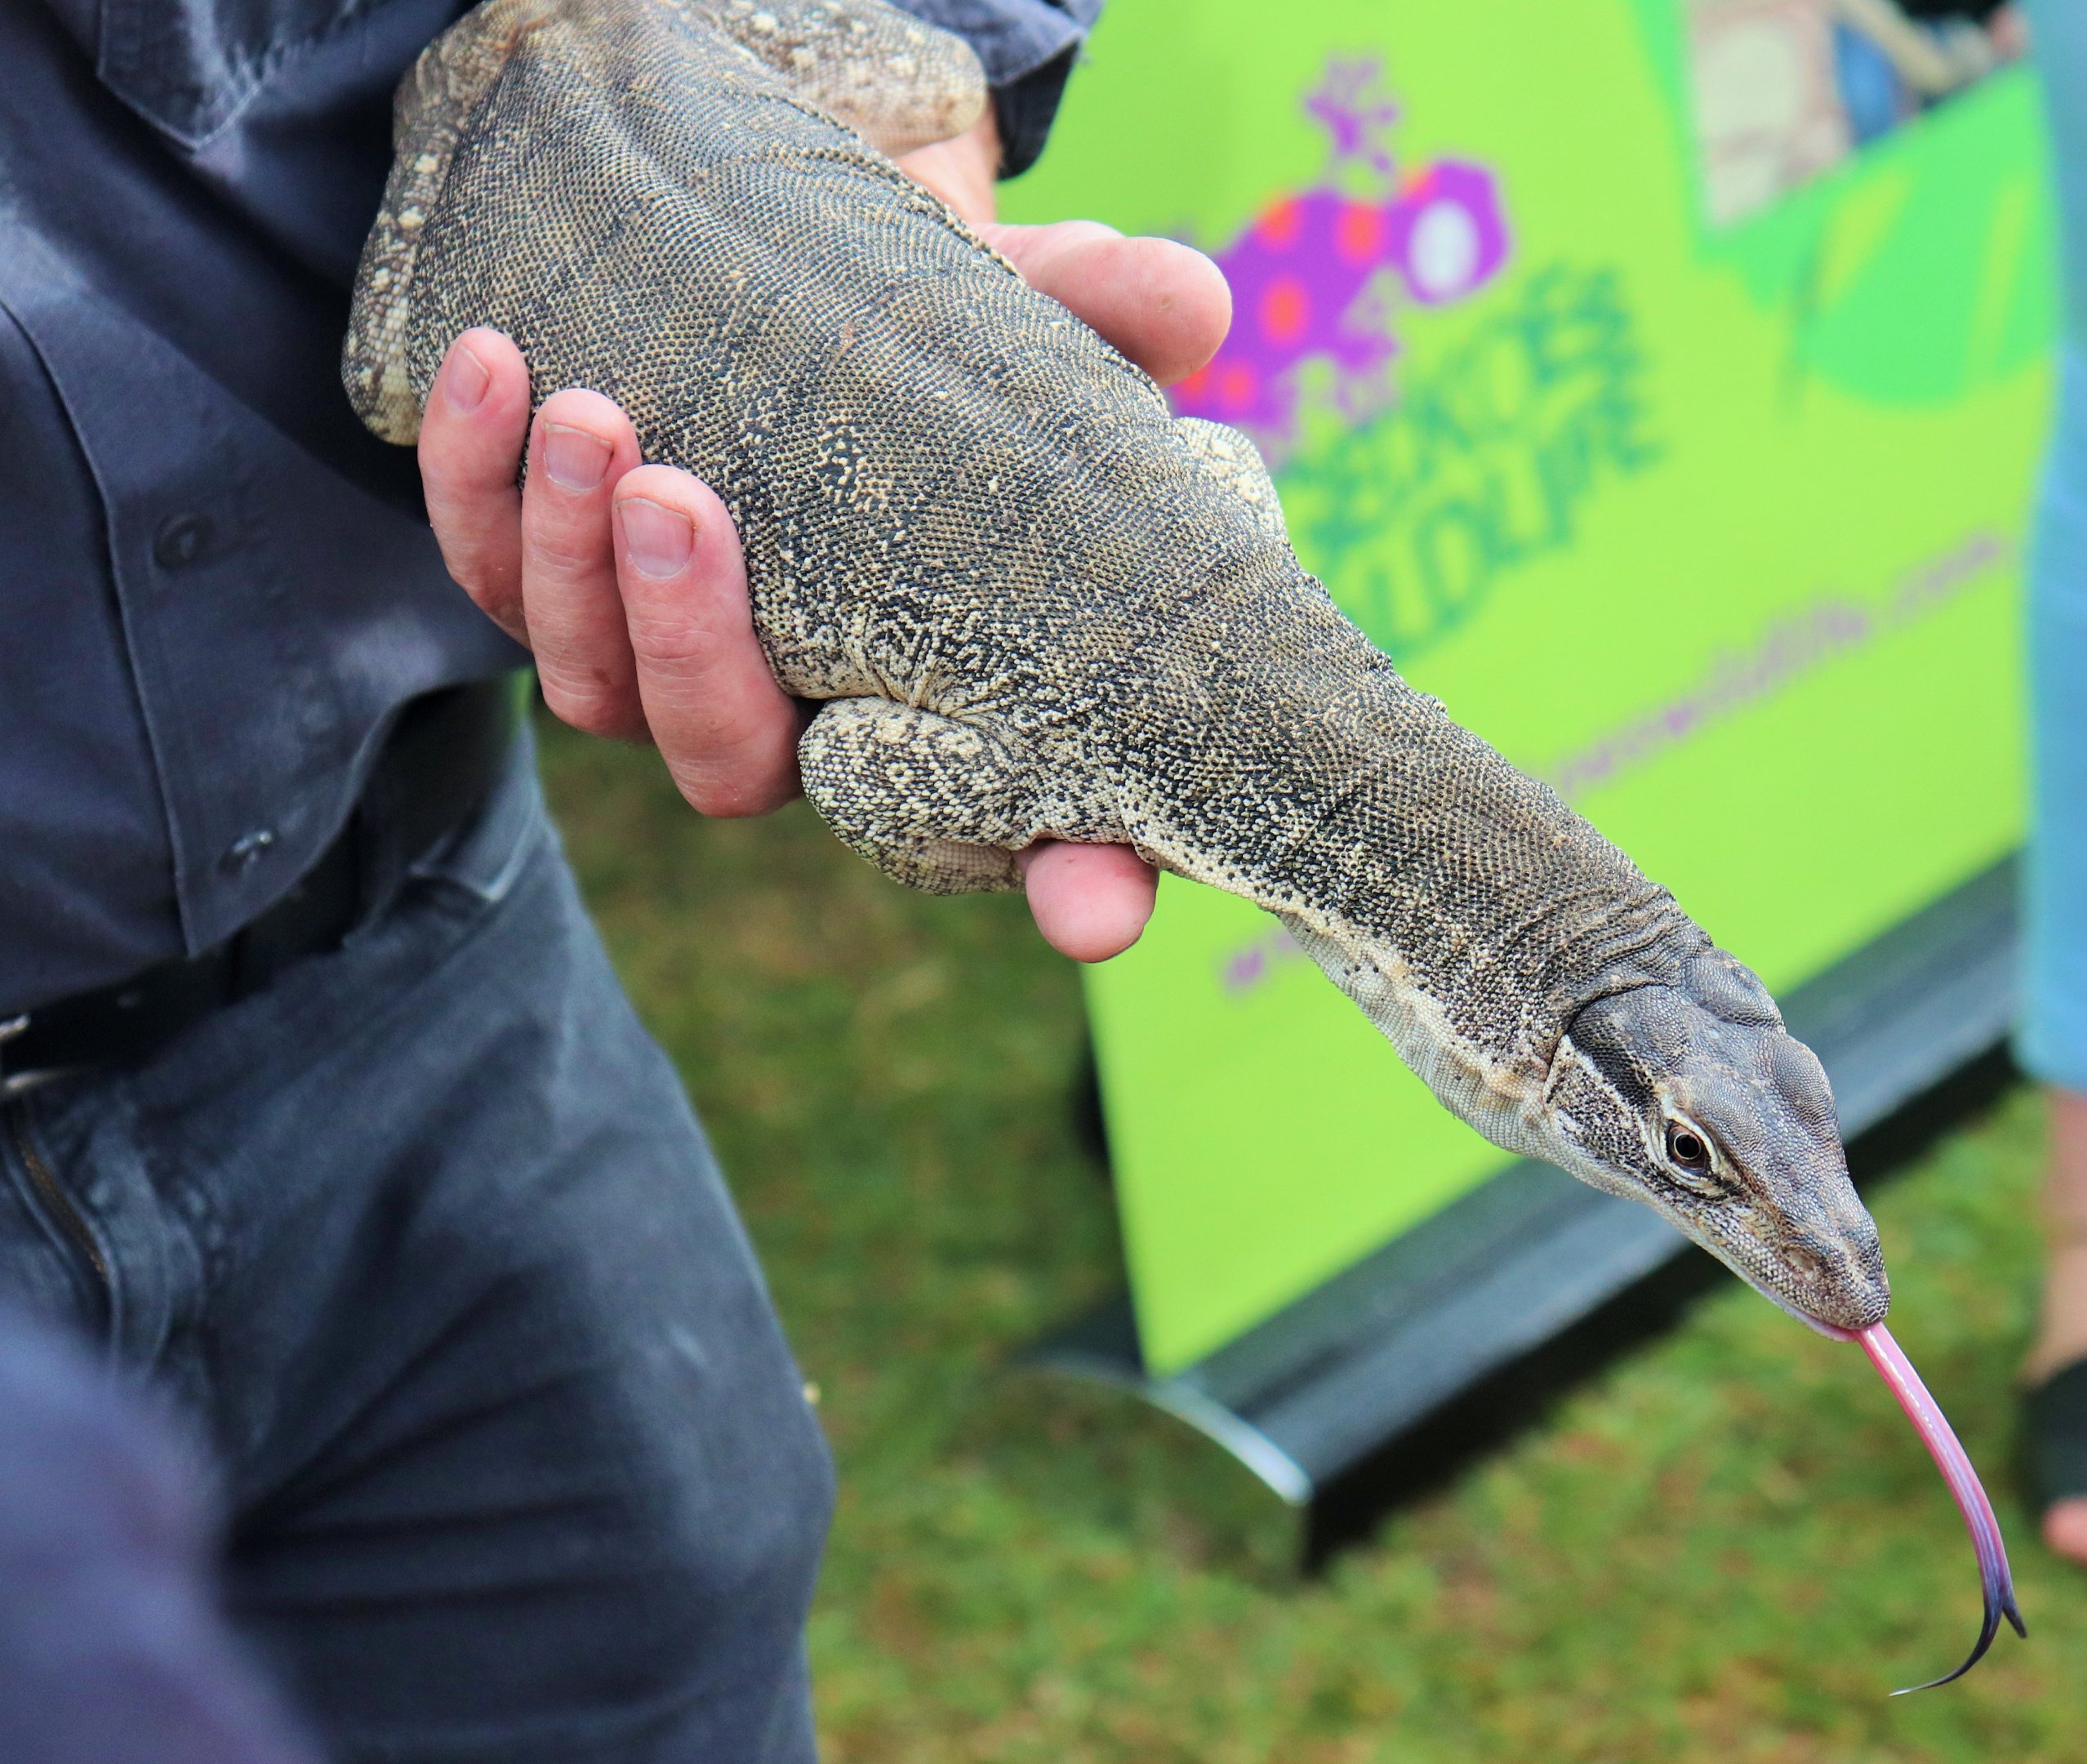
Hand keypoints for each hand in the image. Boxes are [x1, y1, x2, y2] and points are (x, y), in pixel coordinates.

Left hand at [417, 105, 1230, 960]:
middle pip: (728, 763)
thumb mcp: (1035, 315)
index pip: (1029, 823)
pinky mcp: (562, 581)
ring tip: (588, 415)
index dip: (1072, 877)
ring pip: (590, 684)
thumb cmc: (946, 339)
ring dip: (567, 561)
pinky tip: (494, 361)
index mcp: (943, 693)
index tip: (1095, 903)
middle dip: (690, 647)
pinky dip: (473, 485)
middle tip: (681, 502)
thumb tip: (1184, 302)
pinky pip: (490, 576)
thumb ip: (1108, 314)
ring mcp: (666, 661)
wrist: (807, 278)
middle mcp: (801, 714)